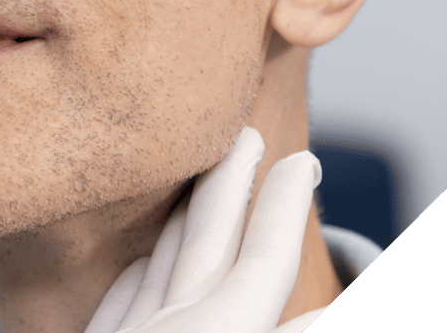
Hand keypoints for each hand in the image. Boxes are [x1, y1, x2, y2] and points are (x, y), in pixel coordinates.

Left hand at [83, 128, 326, 332]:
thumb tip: (328, 309)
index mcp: (226, 330)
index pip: (268, 255)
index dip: (289, 204)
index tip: (303, 161)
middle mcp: (176, 326)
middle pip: (208, 234)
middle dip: (231, 179)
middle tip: (248, 133)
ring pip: (159, 262)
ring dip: (184, 219)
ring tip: (197, 184)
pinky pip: (118, 305)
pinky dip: (137, 277)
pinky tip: (141, 267)